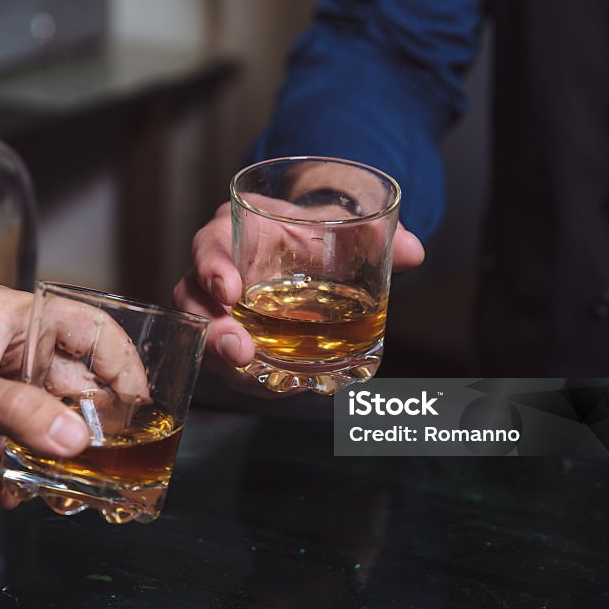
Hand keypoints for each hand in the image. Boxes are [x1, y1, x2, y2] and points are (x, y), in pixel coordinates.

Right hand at [172, 202, 424, 393]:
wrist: (302, 244)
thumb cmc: (306, 229)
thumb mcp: (333, 223)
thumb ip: (371, 235)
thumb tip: (415, 252)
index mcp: (230, 232)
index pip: (207, 248)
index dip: (212, 270)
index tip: (230, 291)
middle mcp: (214, 272)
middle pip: (193, 303)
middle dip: (214, 332)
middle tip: (242, 352)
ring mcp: (217, 310)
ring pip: (206, 339)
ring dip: (229, 363)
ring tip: (264, 379)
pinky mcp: (229, 338)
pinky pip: (229, 362)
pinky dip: (253, 377)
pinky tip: (285, 385)